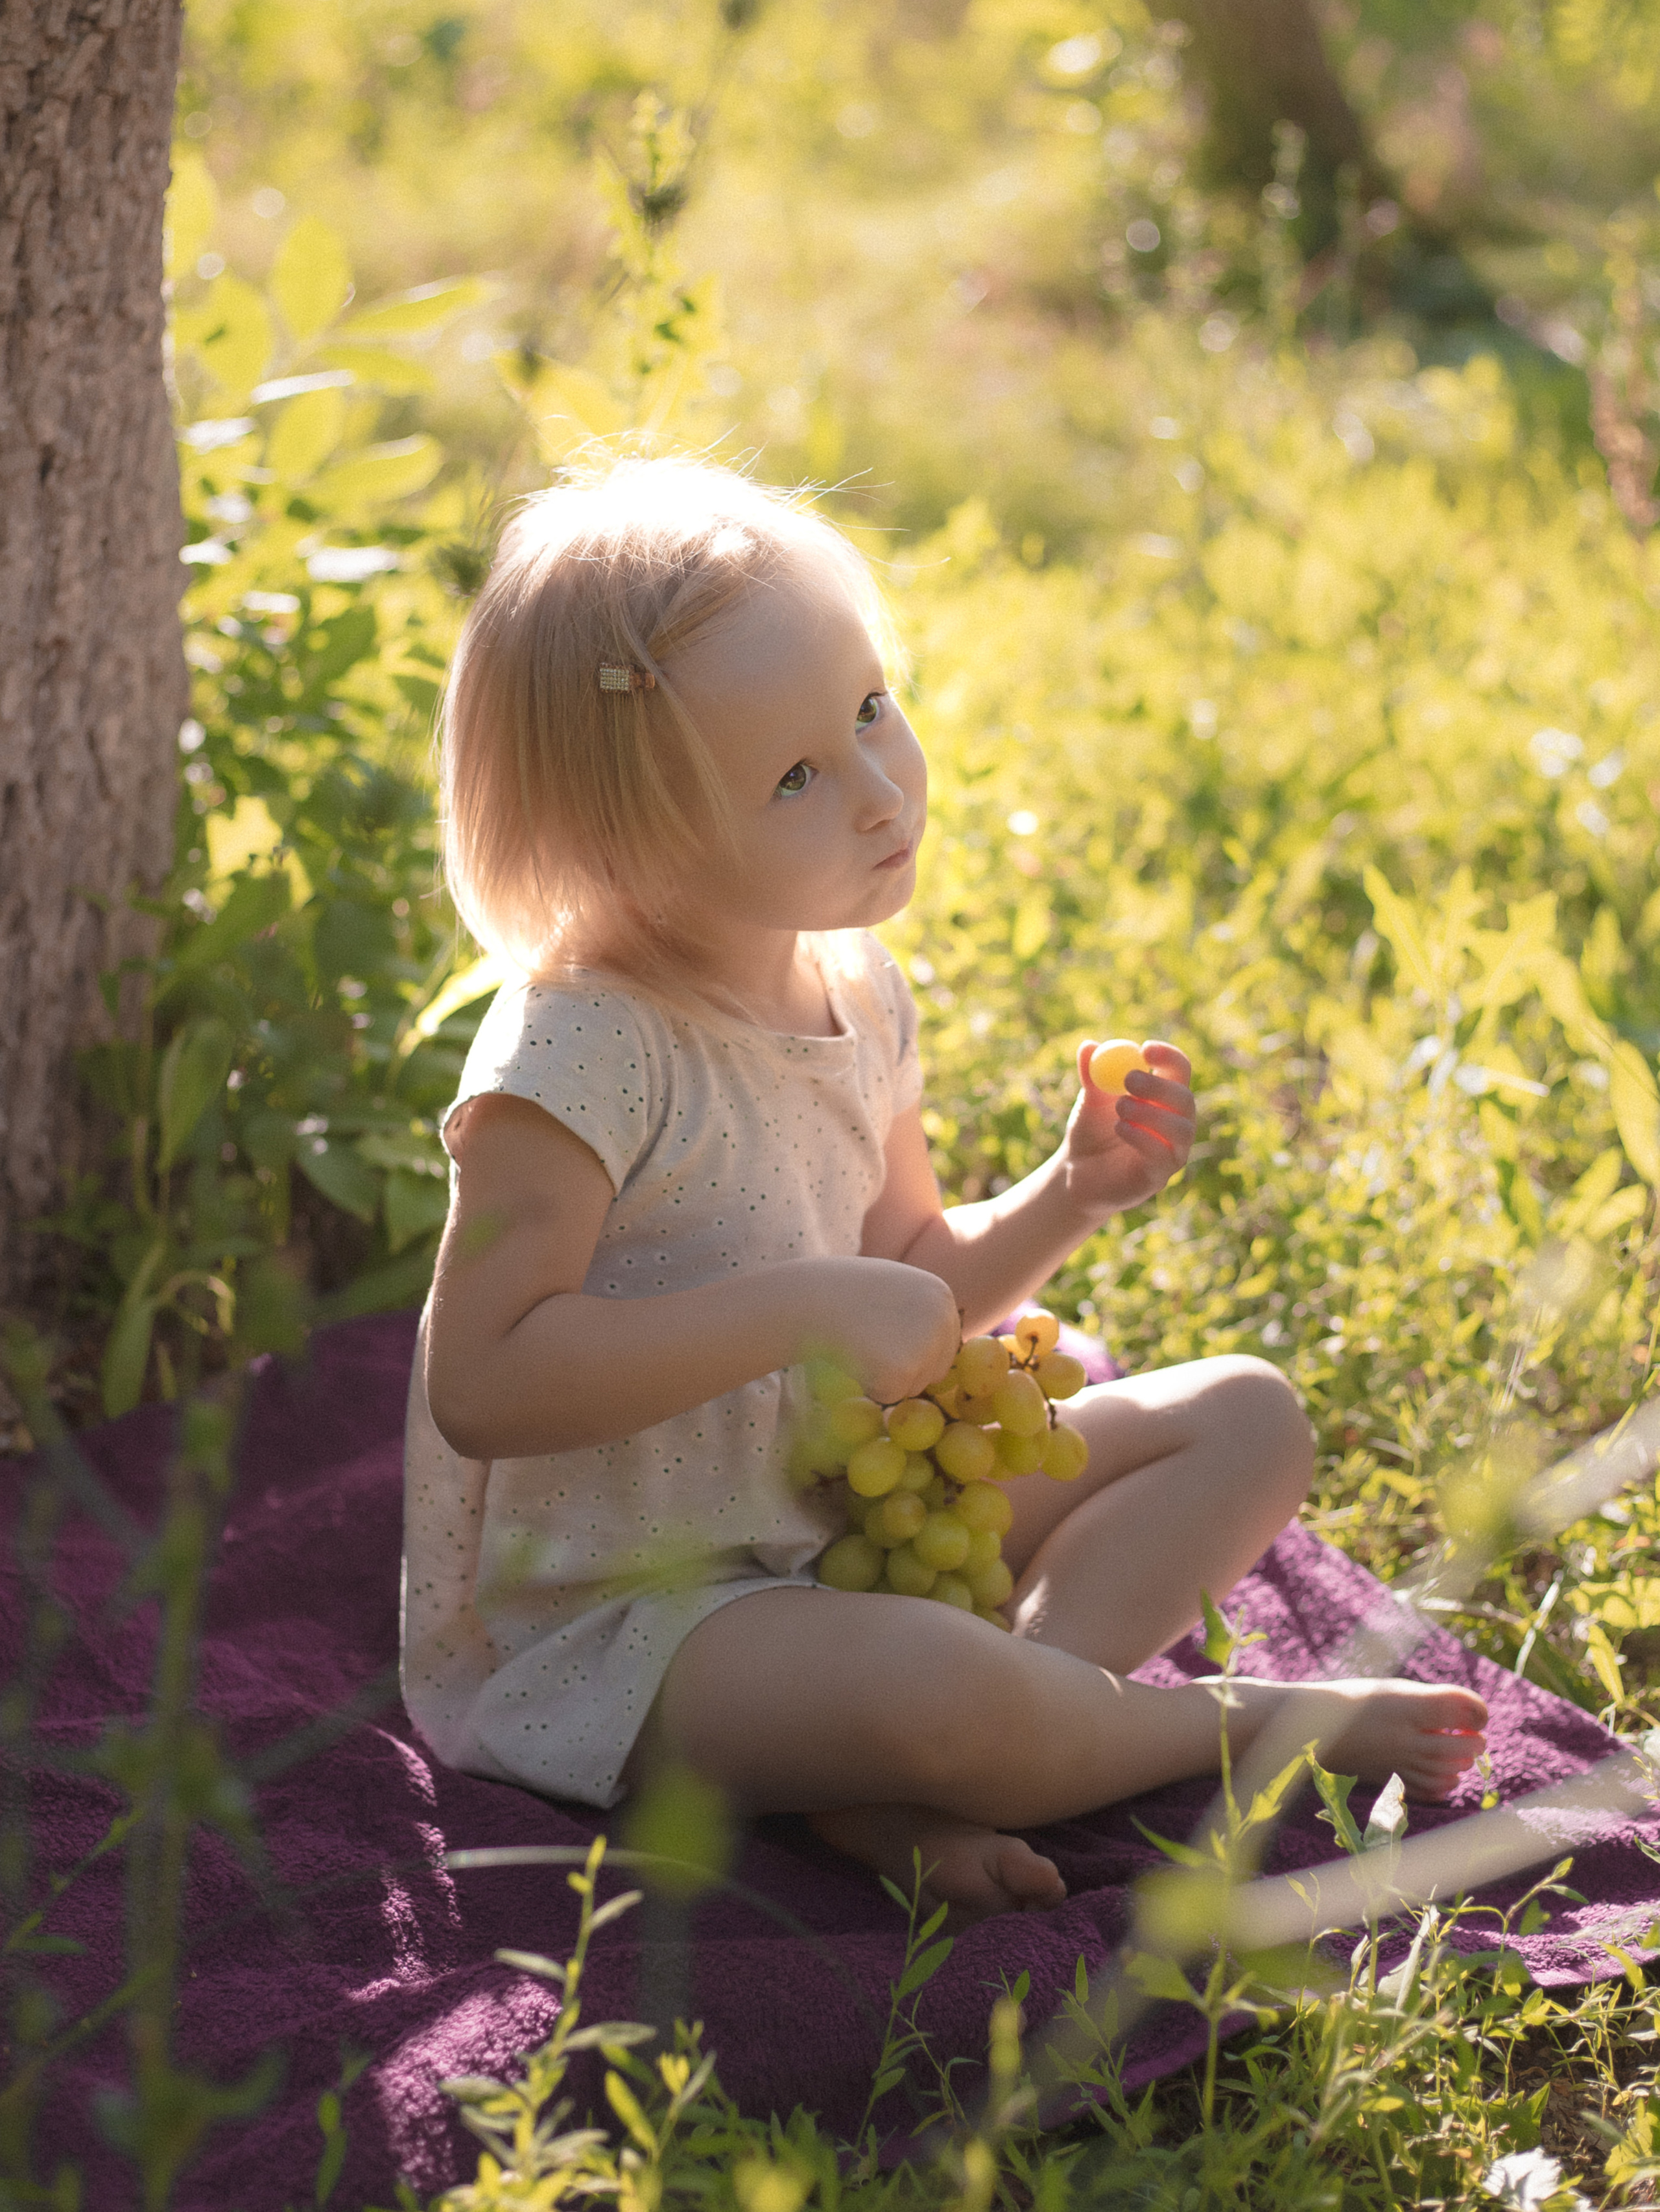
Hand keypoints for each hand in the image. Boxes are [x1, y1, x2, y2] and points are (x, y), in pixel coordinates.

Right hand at [794, 1256, 961, 1403]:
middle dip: (904, 1368)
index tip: (884, 1337)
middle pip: (935, 1369)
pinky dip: (870, 1386)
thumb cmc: (843, 1292)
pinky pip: (890, 1395)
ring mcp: (924, 1344)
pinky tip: (855, 1357)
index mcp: (941, 1295)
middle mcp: (941, 1318)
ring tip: (860, 1344)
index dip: (912, 1349)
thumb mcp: (895, 1288)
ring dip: (886, 1377)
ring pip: (914, 1386)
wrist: (809, 1297)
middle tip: (869, 1342)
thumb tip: (936, 1350)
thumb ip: (918, 1312)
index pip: (945, 1344)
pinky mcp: (902, 1371)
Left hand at [1061, 1038, 1194, 1217]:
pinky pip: (1163, 1155)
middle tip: (1130, 1079)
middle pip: (1184, 1098)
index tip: (1145, 1049)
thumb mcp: (1088, 1100)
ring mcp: (1172, 1150)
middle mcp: (1175, 1122)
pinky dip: (1143, 1138)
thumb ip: (1091, 1075)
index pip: (1179, 1070)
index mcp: (1163, 1096)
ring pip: (1181, 1128)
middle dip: (1159, 1087)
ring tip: (1119, 1108)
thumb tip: (1089, 1046)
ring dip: (1150, 1113)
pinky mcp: (1160, 1175)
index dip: (1168, 1057)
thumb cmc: (1089, 1131)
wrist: (1075, 1173)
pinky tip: (1121, 1129)